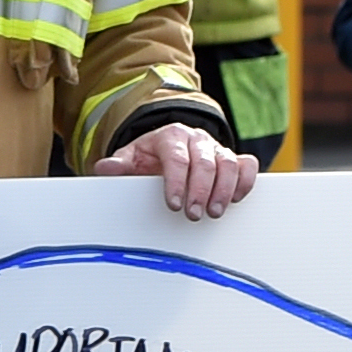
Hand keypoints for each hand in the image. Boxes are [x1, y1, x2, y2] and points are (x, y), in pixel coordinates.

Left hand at [94, 122, 257, 220]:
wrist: (169, 147)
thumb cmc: (150, 157)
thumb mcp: (130, 158)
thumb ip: (118, 165)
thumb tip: (104, 168)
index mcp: (171, 136)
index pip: (177, 157)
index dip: (176, 181)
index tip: (174, 204)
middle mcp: (197, 139)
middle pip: (205, 162)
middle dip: (200, 190)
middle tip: (194, 214)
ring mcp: (217, 148)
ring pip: (229, 164)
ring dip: (224, 190)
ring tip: (215, 212)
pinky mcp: (233, 158)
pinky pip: (247, 165)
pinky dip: (245, 182)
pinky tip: (235, 199)